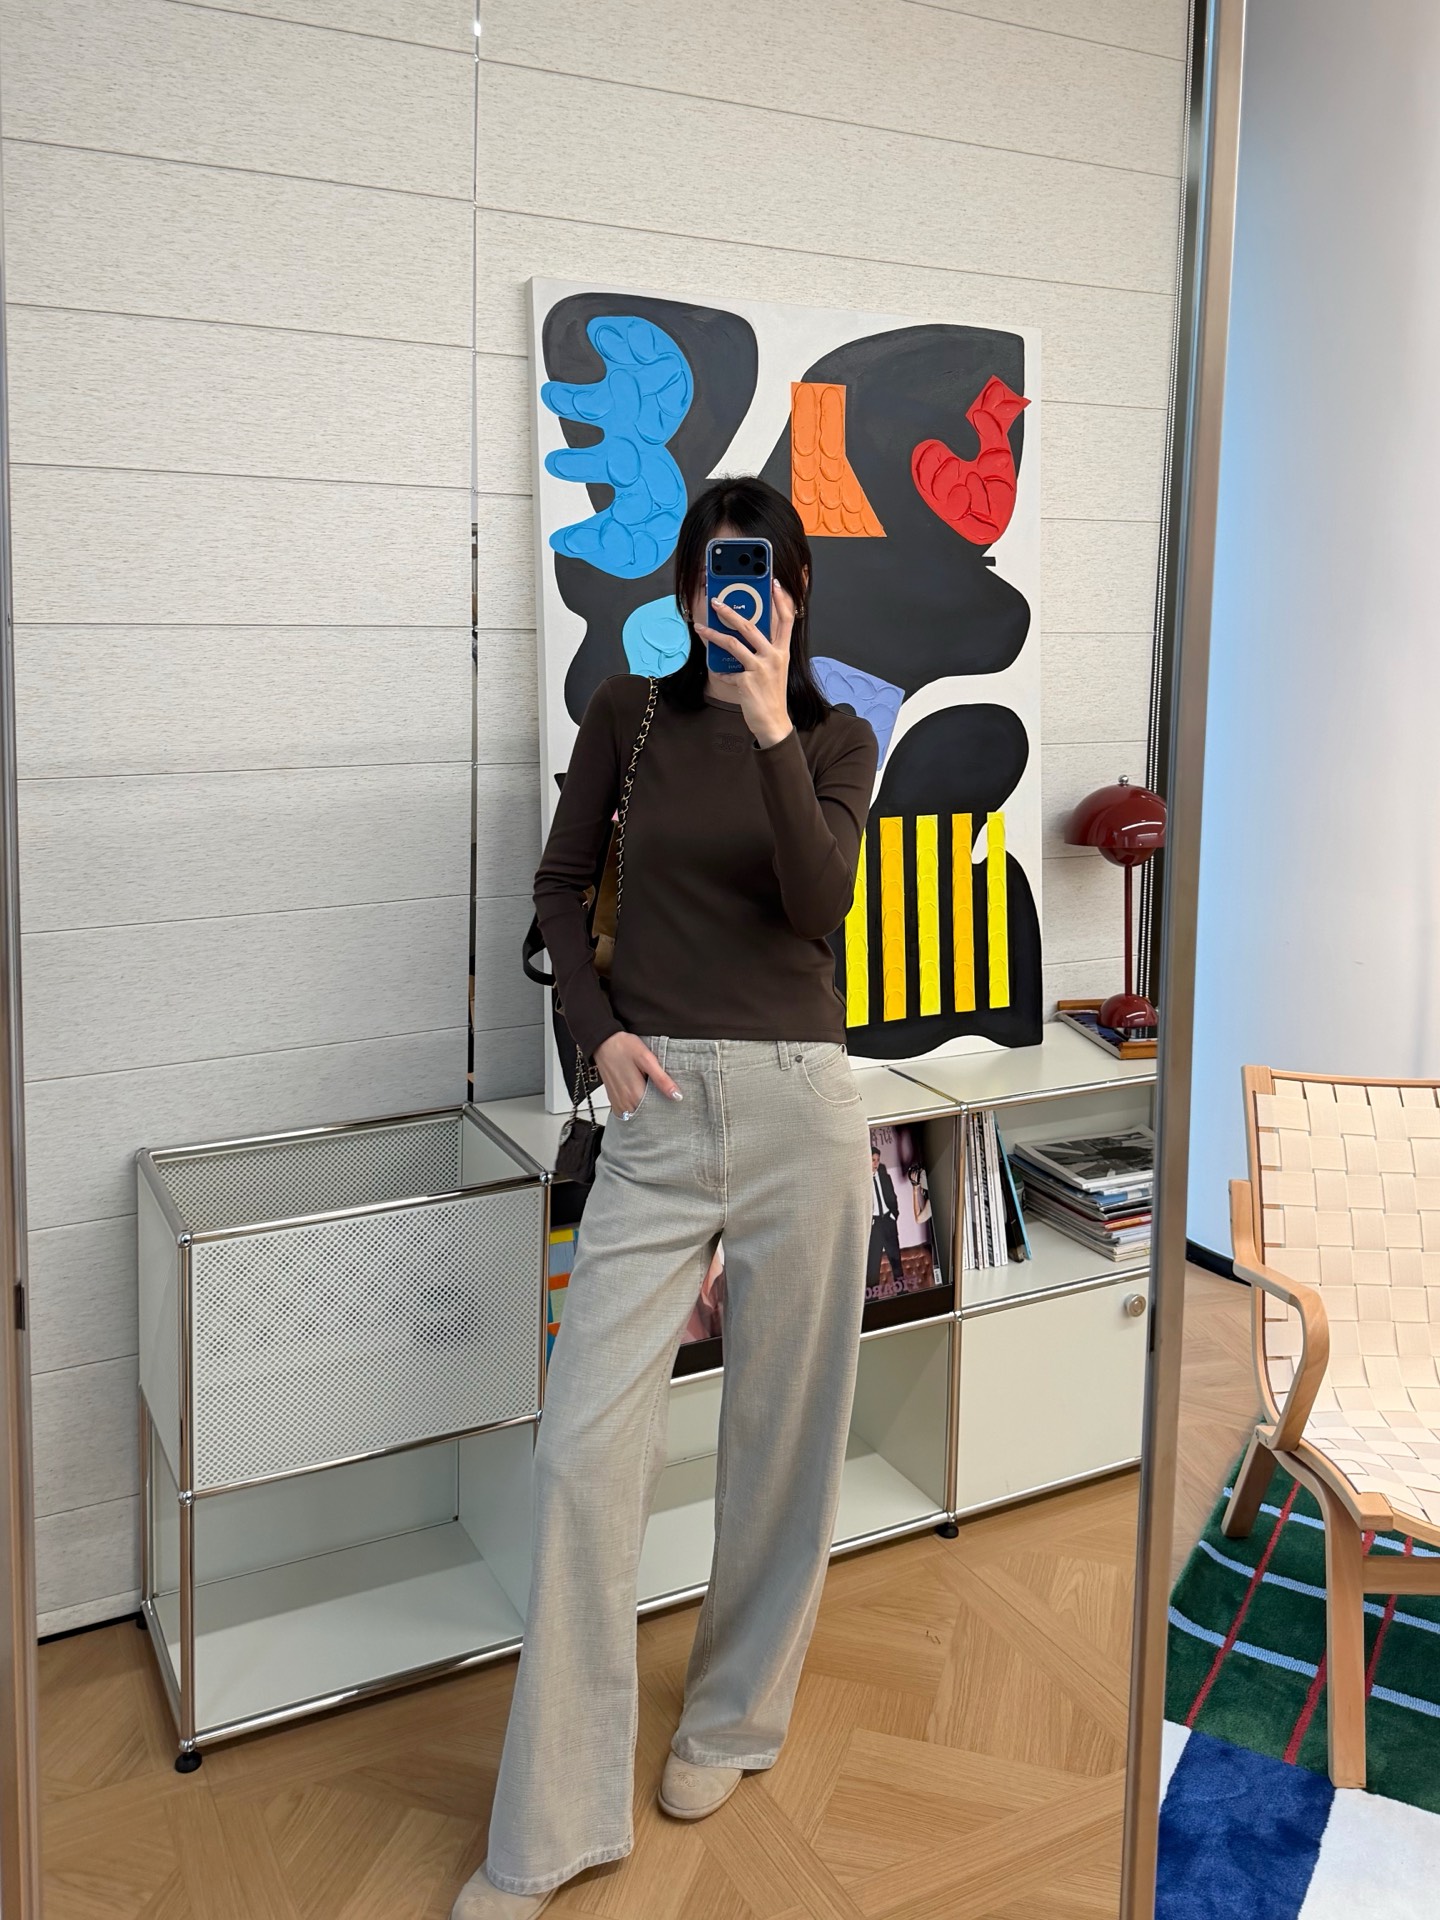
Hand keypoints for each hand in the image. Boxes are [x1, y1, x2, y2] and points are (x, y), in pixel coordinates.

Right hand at [593, 1032, 681, 1116]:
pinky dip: (636, 1109)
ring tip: (654, 1098)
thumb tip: (676, 1095)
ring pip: (636, 1115)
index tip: (673, 1105)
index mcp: (635, 1094)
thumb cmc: (624, 1047)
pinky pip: (627, 1112)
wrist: (603, 1042)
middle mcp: (624, 1102)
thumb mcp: (646, 1059)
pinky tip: (641, 1098)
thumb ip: (661, 1079)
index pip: (655, 1113)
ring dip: (646, 1111)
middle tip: (665, 1100)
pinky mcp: (614, 1099)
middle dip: (656, 1111)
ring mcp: (618, 1102)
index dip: (666, 1110)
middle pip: (646, 1116)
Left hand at [697, 580, 796, 748]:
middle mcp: (774, 657)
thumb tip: (745, 635)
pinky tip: (718, 672)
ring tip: (701, 628)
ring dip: (714, 634)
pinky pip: (727, 671)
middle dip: (730, 612)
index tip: (774, 584)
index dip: (781, 600)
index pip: (786, 619)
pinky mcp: (747, 681)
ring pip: (733, 644)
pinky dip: (720, 672)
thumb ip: (765, 651)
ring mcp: (760, 669)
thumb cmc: (772, 695)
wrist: (773, 722)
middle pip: (752, 626)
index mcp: (783, 652)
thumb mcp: (775, 669)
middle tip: (716, 602)